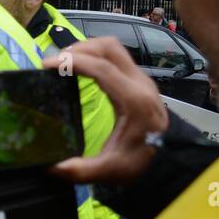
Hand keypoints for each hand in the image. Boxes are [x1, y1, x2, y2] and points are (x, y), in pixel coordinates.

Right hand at [42, 38, 168, 185]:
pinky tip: (81, 68)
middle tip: (55, 62)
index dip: (72, 61)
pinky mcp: (139, 81)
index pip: (101, 67)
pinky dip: (96, 56)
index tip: (47, 64)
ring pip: (113, 48)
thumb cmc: (142, 162)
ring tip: (66, 62)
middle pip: (108, 48)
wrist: (170, 160)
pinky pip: (116, 57)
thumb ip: (79, 170)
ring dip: (88, 49)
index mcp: (133, 100)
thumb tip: (49, 167)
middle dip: (78, 49)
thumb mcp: (110, 170)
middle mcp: (140, 83)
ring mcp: (141, 79)